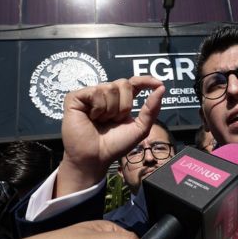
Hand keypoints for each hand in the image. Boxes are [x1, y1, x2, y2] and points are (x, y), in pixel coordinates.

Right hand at [56, 76, 163, 195]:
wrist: (95, 158)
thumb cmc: (114, 145)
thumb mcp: (139, 128)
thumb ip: (151, 109)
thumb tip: (161, 89)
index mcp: (121, 101)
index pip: (134, 83)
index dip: (145, 80)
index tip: (157, 84)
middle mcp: (106, 95)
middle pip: (123, 83)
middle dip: (124, 105)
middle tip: (114, 121)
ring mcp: (90, 95)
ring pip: (109, 88)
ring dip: (110, 110)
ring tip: (101, 121)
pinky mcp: (76, 97)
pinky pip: (95, 92)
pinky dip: (98, 108)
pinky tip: (91, 118)